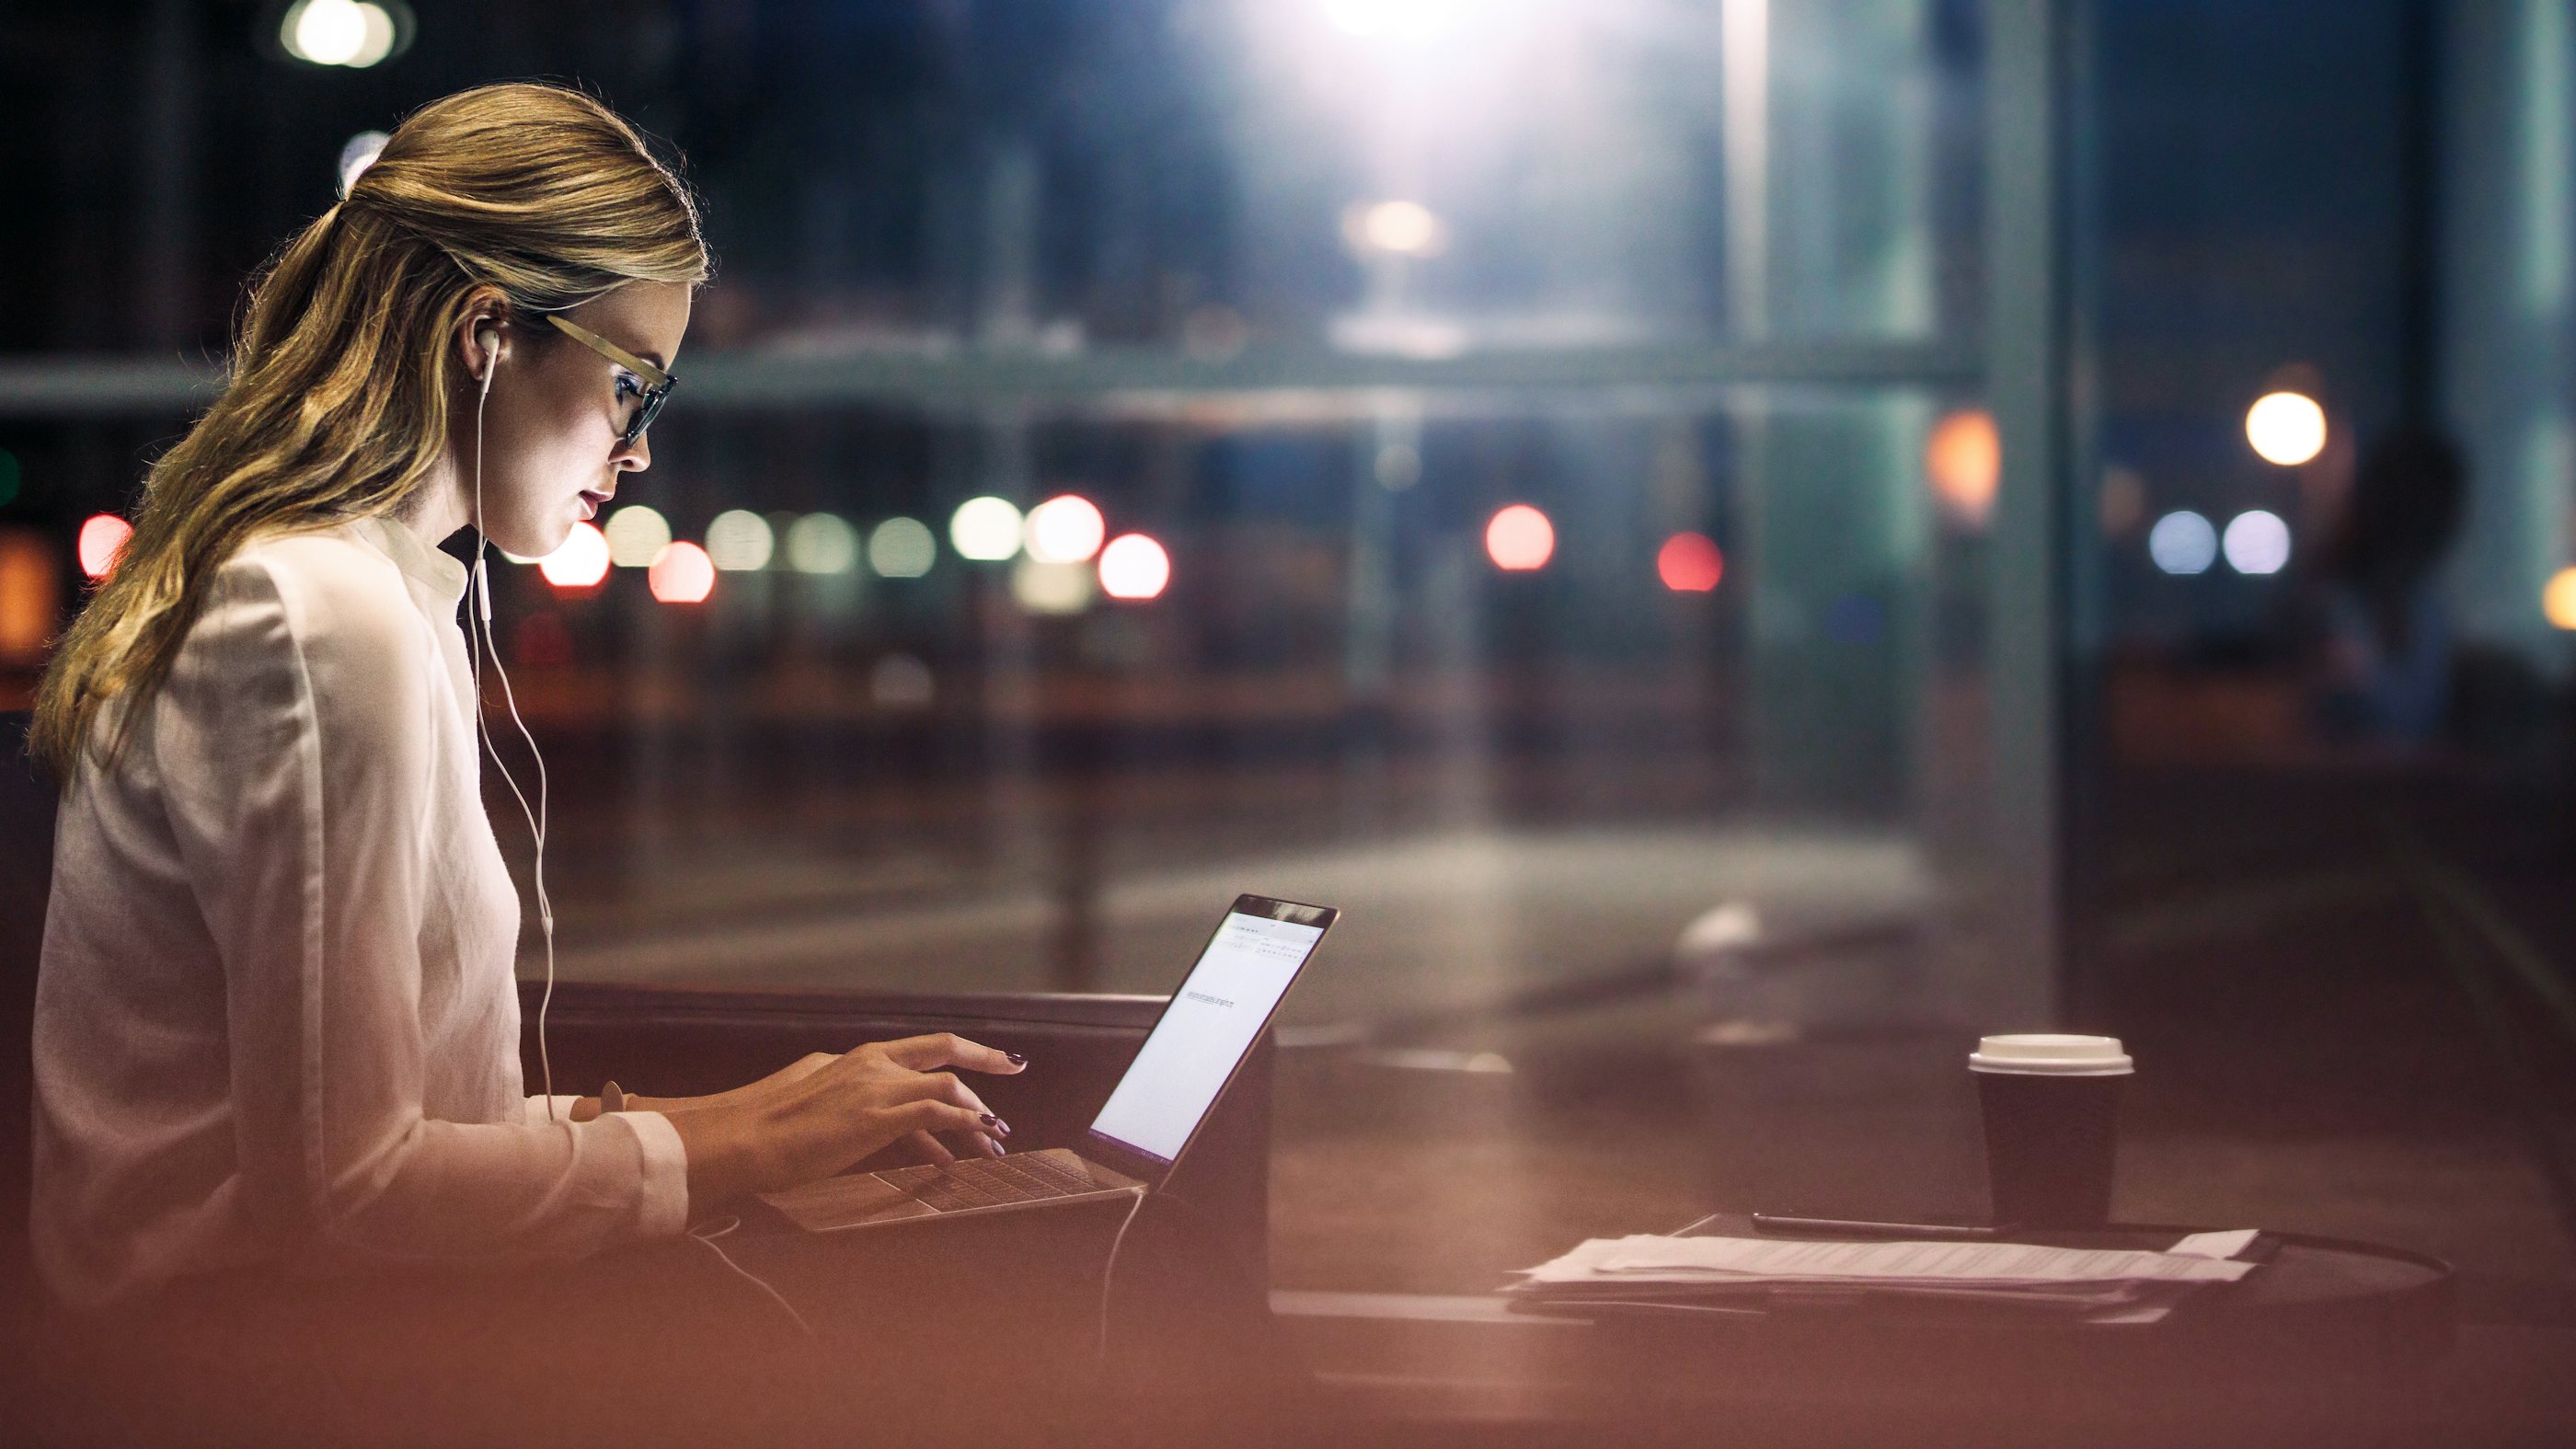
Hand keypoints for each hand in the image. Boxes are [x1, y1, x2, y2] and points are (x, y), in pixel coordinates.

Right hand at [664, 1033, 1026, 1206]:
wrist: (741, 1138)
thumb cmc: (761, 1130)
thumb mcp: (805, 1103)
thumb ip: (839, 1103)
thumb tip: (859, 1122)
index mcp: (851, 1059)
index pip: (914, 1052)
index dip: (952, 1054)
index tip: (979, 1060)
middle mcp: (868, 1063)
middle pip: (941, 1047)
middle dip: (984, 1057)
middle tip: (1015, 1067)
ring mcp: (875, 1087)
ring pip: (947, 1084)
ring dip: (977, 1110)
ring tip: (995, 1136)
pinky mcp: (878, 1115)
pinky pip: (938, 1112)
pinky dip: (964, 1122)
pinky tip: (977, 1138)